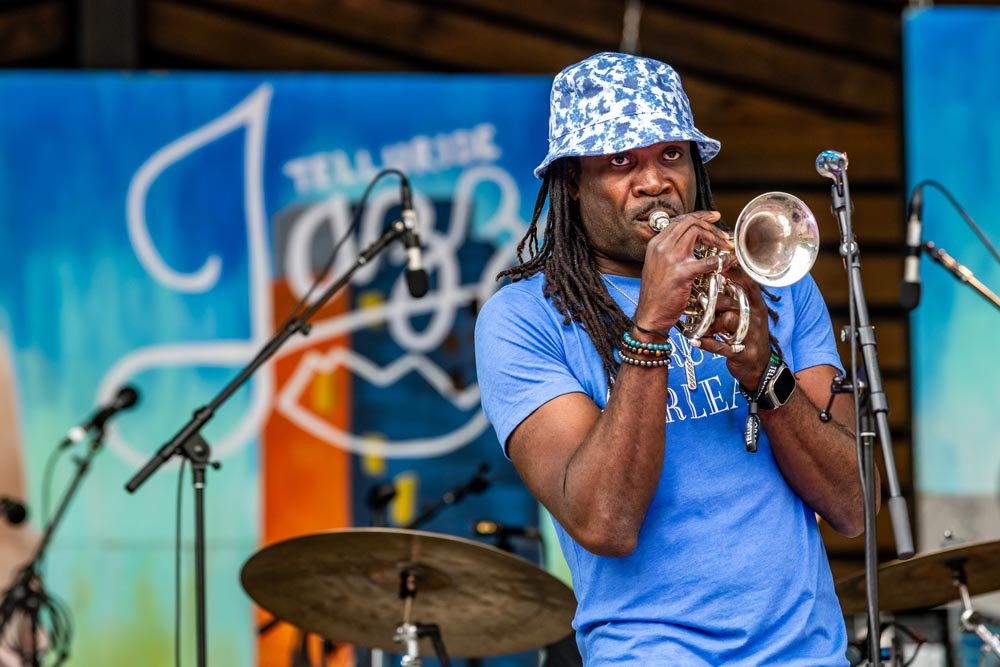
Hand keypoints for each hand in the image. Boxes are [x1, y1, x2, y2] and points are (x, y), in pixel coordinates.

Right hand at [632, 211, 735, 332]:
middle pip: (689, 222)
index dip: (699, 216)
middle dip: (710, 225)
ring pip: (697, 232)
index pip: (680, 220)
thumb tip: (691, 243)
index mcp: (656, 244)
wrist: (650, 315)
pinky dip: (722, 260)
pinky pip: (707, 261)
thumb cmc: (657, 295)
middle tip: (723, 235)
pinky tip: (729, 261)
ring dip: (716, 237)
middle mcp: (661, 247)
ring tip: (726, 246)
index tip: (713, 216)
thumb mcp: (659, 267)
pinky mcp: (681, 273)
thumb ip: (671, 252)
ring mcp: (670, 259)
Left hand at [698, 266, 770, 387]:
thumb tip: (717, 279)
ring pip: (727, 320)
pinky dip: (707, 344)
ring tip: (704, 328)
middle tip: (698, 300)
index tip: (719, 264)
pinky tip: (696, 341)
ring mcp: (750, 335)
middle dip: (714, 302)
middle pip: (732, 302)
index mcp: (756, 306)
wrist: (758, 367)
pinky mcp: (741, 352)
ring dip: (711, 324)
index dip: (734, 273)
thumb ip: (734, 299)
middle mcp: (755, 318)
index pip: (748, 284)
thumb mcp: (747, 315)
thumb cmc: (747, 336)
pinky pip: (720, 345)